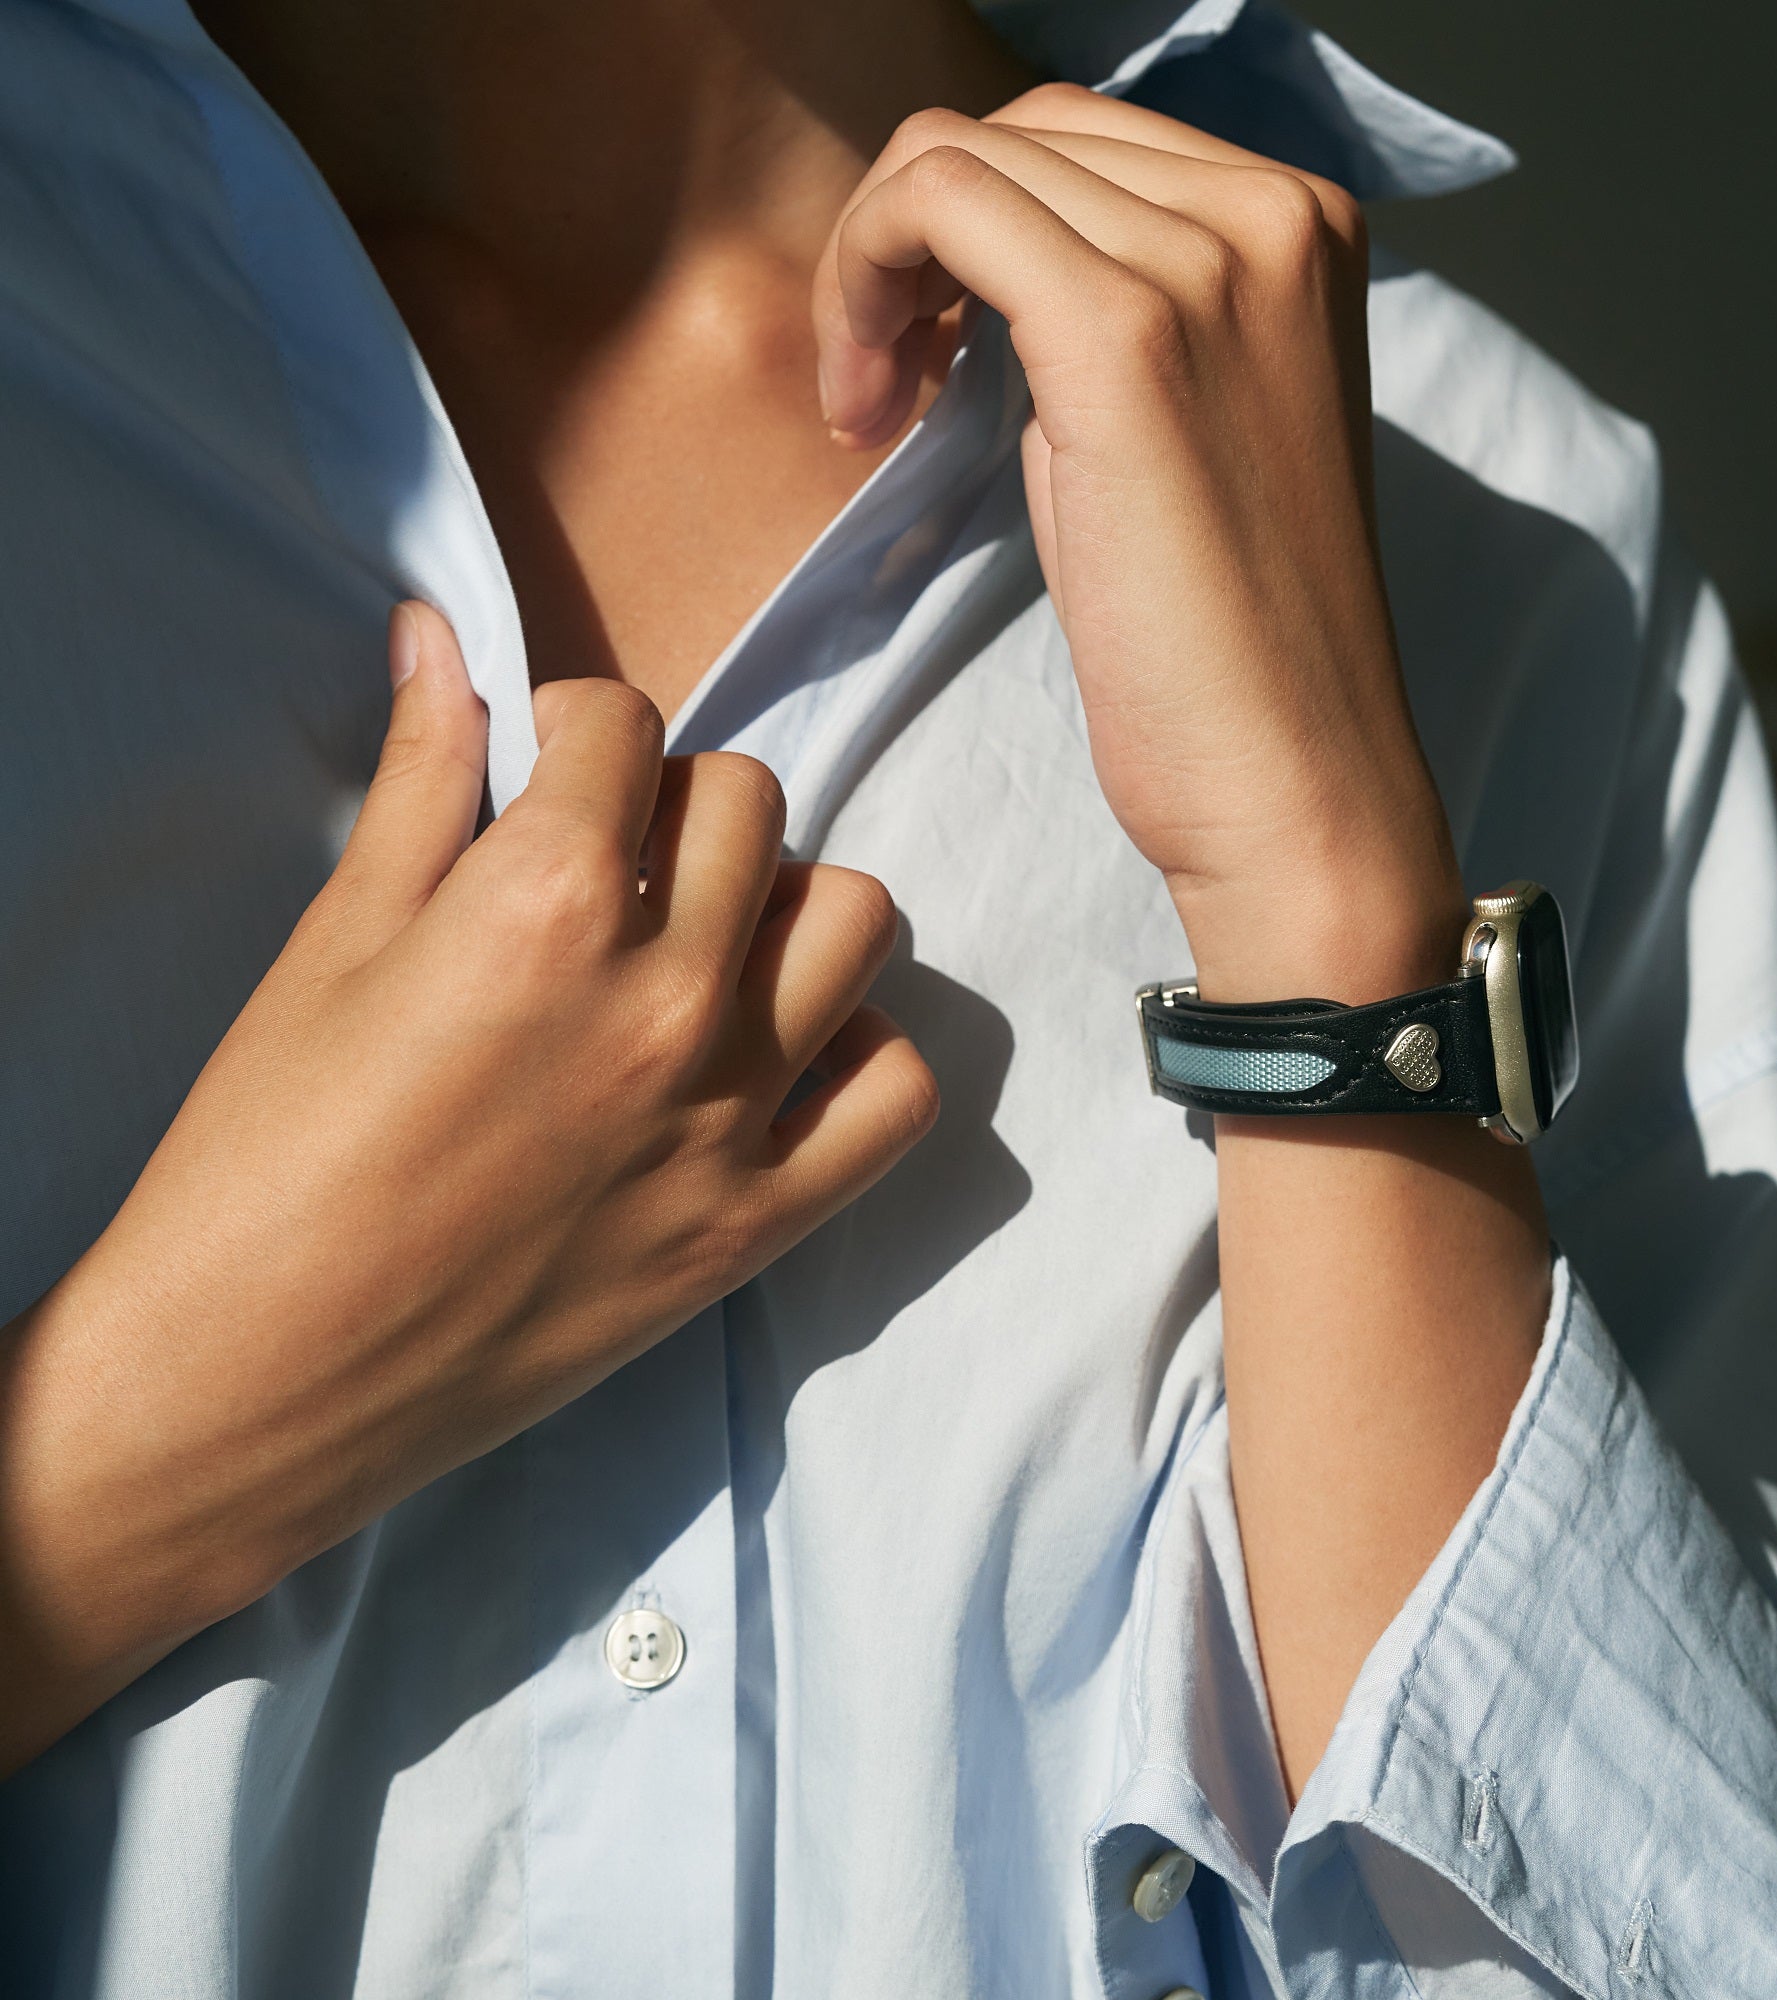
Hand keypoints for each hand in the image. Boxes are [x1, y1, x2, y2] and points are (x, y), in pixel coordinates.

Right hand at [0, 604, 935, 1765]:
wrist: (258, 1380)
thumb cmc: (262, 1161)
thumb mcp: (330, 947)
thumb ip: (418, 781)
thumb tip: (441, 637)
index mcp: (544, 907)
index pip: (625, 724)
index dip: (574, 726)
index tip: (545, 767)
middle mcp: (668, 996)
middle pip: (749, 802)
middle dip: (676, 800)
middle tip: (612, 858)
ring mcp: (732, 1115)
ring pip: (853, 919)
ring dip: (782, 901)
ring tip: (704, 940)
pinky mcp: (759, 1224)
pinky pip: (897, 1093)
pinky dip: (859, 1051)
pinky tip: (782, 1052)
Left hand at [814, 85, 1465, 997]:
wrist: (1294, 783)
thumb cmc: (1228, 648)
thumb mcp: (1179, 436)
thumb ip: (1112, 324)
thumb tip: (991, 273)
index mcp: (1303, 224)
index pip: (1076, 138)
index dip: (964, 232)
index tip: (926, 359)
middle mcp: (1273, 212)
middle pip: (1014, 129)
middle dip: (908, 239)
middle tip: (880, 390)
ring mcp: (1211, 263)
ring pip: (958, 158)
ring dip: (873, 268)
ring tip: (872, 409)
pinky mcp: (1130, 338)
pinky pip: (940, 206)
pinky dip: (864, 281)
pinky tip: (867, 408)